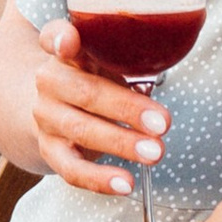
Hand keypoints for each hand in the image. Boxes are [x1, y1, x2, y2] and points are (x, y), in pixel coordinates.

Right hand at [27, 18, 168, 199]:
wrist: (51, 109)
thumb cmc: (91, 79)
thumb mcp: (103, 59)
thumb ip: (124, 57)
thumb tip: (174, 54)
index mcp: (65, 52)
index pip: (54, 37)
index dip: (60, 38)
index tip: (69, 41)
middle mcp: (50, 82)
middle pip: (86, 93)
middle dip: (127, 109)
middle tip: (163, 122)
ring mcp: (47, 118)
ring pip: (82, 131)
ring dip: (122, 144)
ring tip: (155, 152)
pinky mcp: (50, 150)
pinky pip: (72, 169)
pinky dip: (100, 179)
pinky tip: (125, 184)